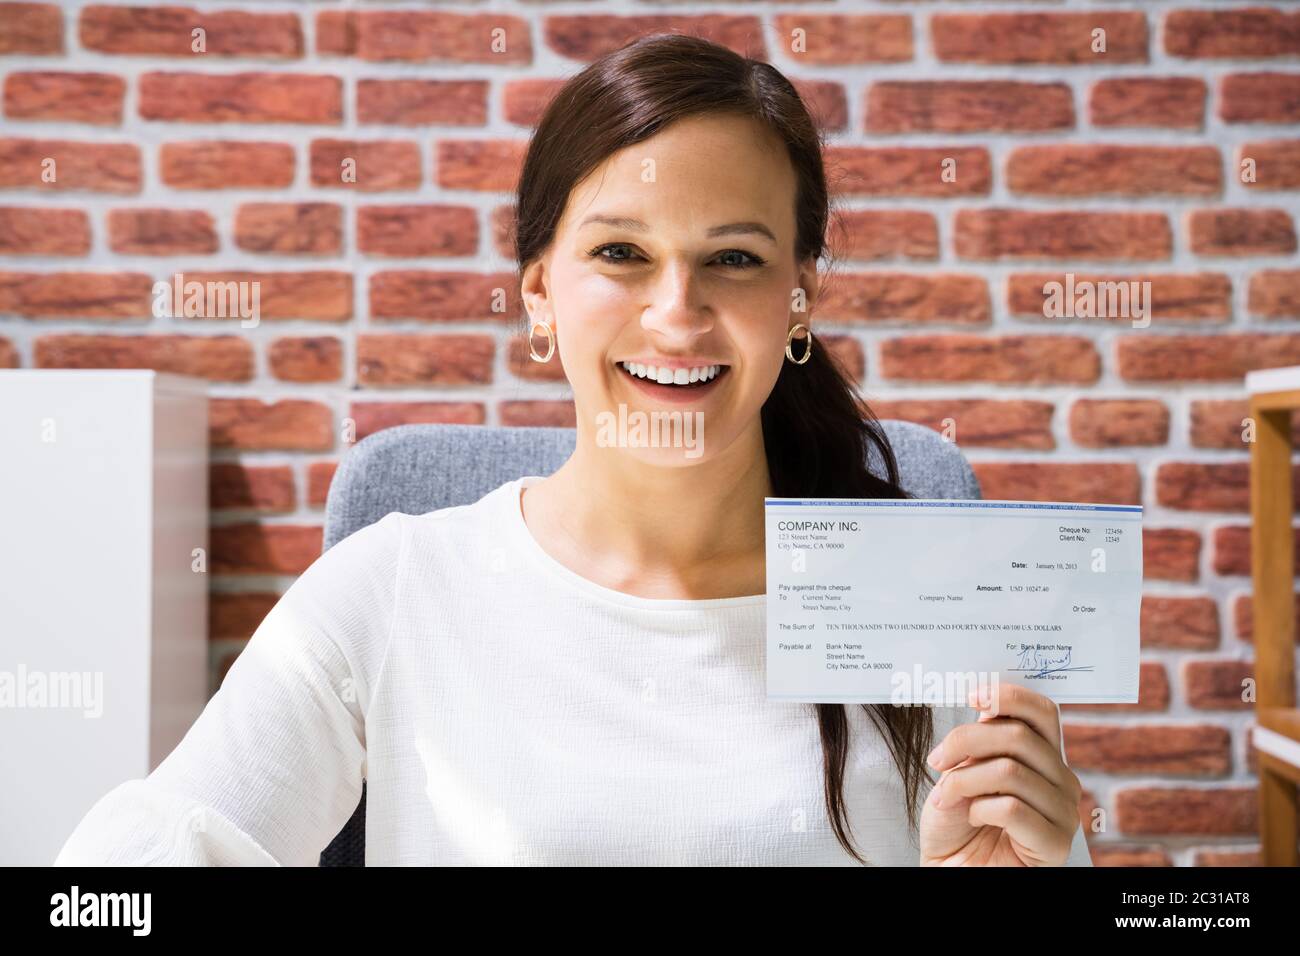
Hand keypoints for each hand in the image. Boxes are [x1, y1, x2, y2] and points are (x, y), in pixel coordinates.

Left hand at [919, 683, 1082, 865]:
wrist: (951, 868)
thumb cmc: (957, 822)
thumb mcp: (964, 769)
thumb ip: (982, 740)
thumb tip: (985, 698)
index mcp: (1044, 758)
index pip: (1043, 712)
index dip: (1009, 697)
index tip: (972, 696)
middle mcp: (1062, 781)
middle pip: (1019, 736)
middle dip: (965, 741)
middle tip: (936, 760)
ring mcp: (1064, 813)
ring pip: (1009, 771)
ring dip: (964, 782)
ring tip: (947, 798)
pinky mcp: (1055, 844)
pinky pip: (1011, 808)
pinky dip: (978, 809)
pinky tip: (973, 819)